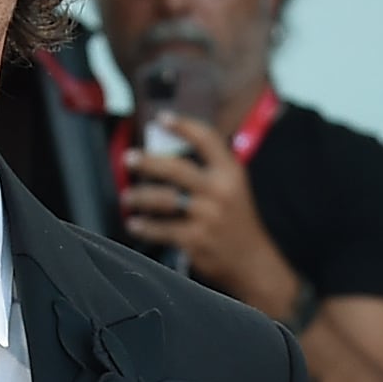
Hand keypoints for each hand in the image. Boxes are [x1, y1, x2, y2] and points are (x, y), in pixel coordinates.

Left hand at [119, 115, 300, 313]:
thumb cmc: (239, 224)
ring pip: (164, 199)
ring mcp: (207, 216)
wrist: (255, 263)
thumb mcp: (234, 190)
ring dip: (140, 196)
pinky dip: (145, 226)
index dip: (183, 125)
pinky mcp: (196, 239)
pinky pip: (162, 229)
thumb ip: (210, 172)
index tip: (161, 118)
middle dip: (147, 161)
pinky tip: (135, 224)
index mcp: (231, 173)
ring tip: (127, 197)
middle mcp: (220, 191)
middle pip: (176, 168)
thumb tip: (168, 157)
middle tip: (129, 158)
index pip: (207, 139)